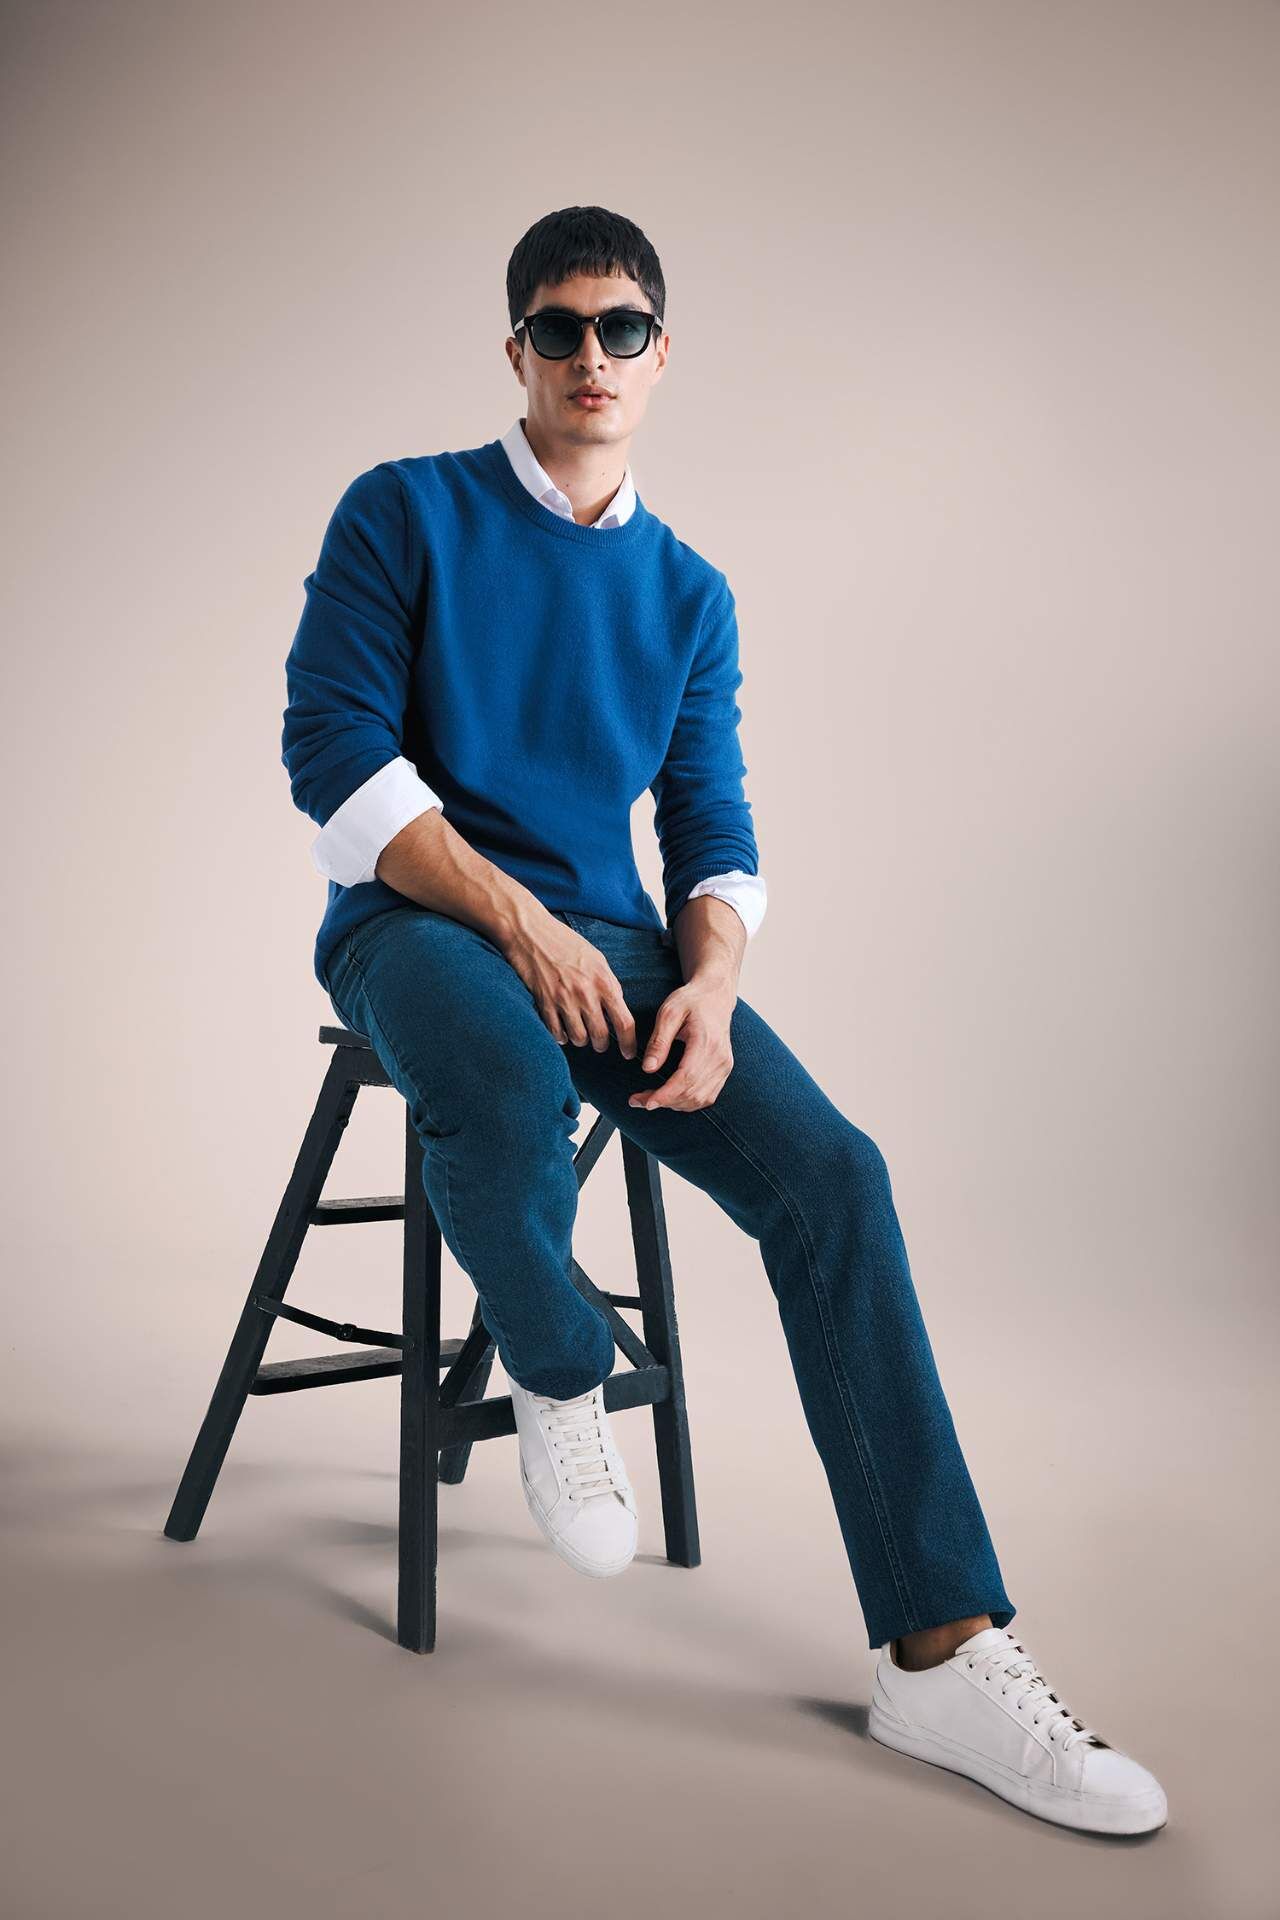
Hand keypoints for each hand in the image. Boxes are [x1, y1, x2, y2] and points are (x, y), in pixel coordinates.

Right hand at [500, 915, 637, 1057]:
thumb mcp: (596, 958)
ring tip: (578, 1033)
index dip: (629, 1043)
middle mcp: (586, 993)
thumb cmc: (565, 942)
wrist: (531, 932)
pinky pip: (556, 1033)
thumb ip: (608, 982)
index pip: (624, 1022)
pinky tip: (561, 1029)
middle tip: (599, 1043)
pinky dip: (560, 1036)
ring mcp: (564, 1000)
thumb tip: (618, 1005)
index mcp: (604, 981)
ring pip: (578, 1039)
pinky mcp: (544, 1004)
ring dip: (580, 1040)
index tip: (628, 1053)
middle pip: (600, 1036)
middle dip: (601, 1044)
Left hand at [629, 977, 735, 1111]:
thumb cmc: (691, 1001)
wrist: (715, 996)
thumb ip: (659, 1041)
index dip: (666, 1095)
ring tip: (650, 1099)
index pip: (686, 1078)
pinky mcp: (724, 1070)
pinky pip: (707, 1097)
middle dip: (663, 1101)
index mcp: (707, 1042)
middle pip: (692, 1093)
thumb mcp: (668, 1013)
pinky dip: (687, 1102)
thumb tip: (648, 1069)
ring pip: (700, 1099)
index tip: (647, 1102)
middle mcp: (720, 1058)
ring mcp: (725, 1066)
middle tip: (638, 1100)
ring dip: (674, 1104)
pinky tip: (670, 1097)